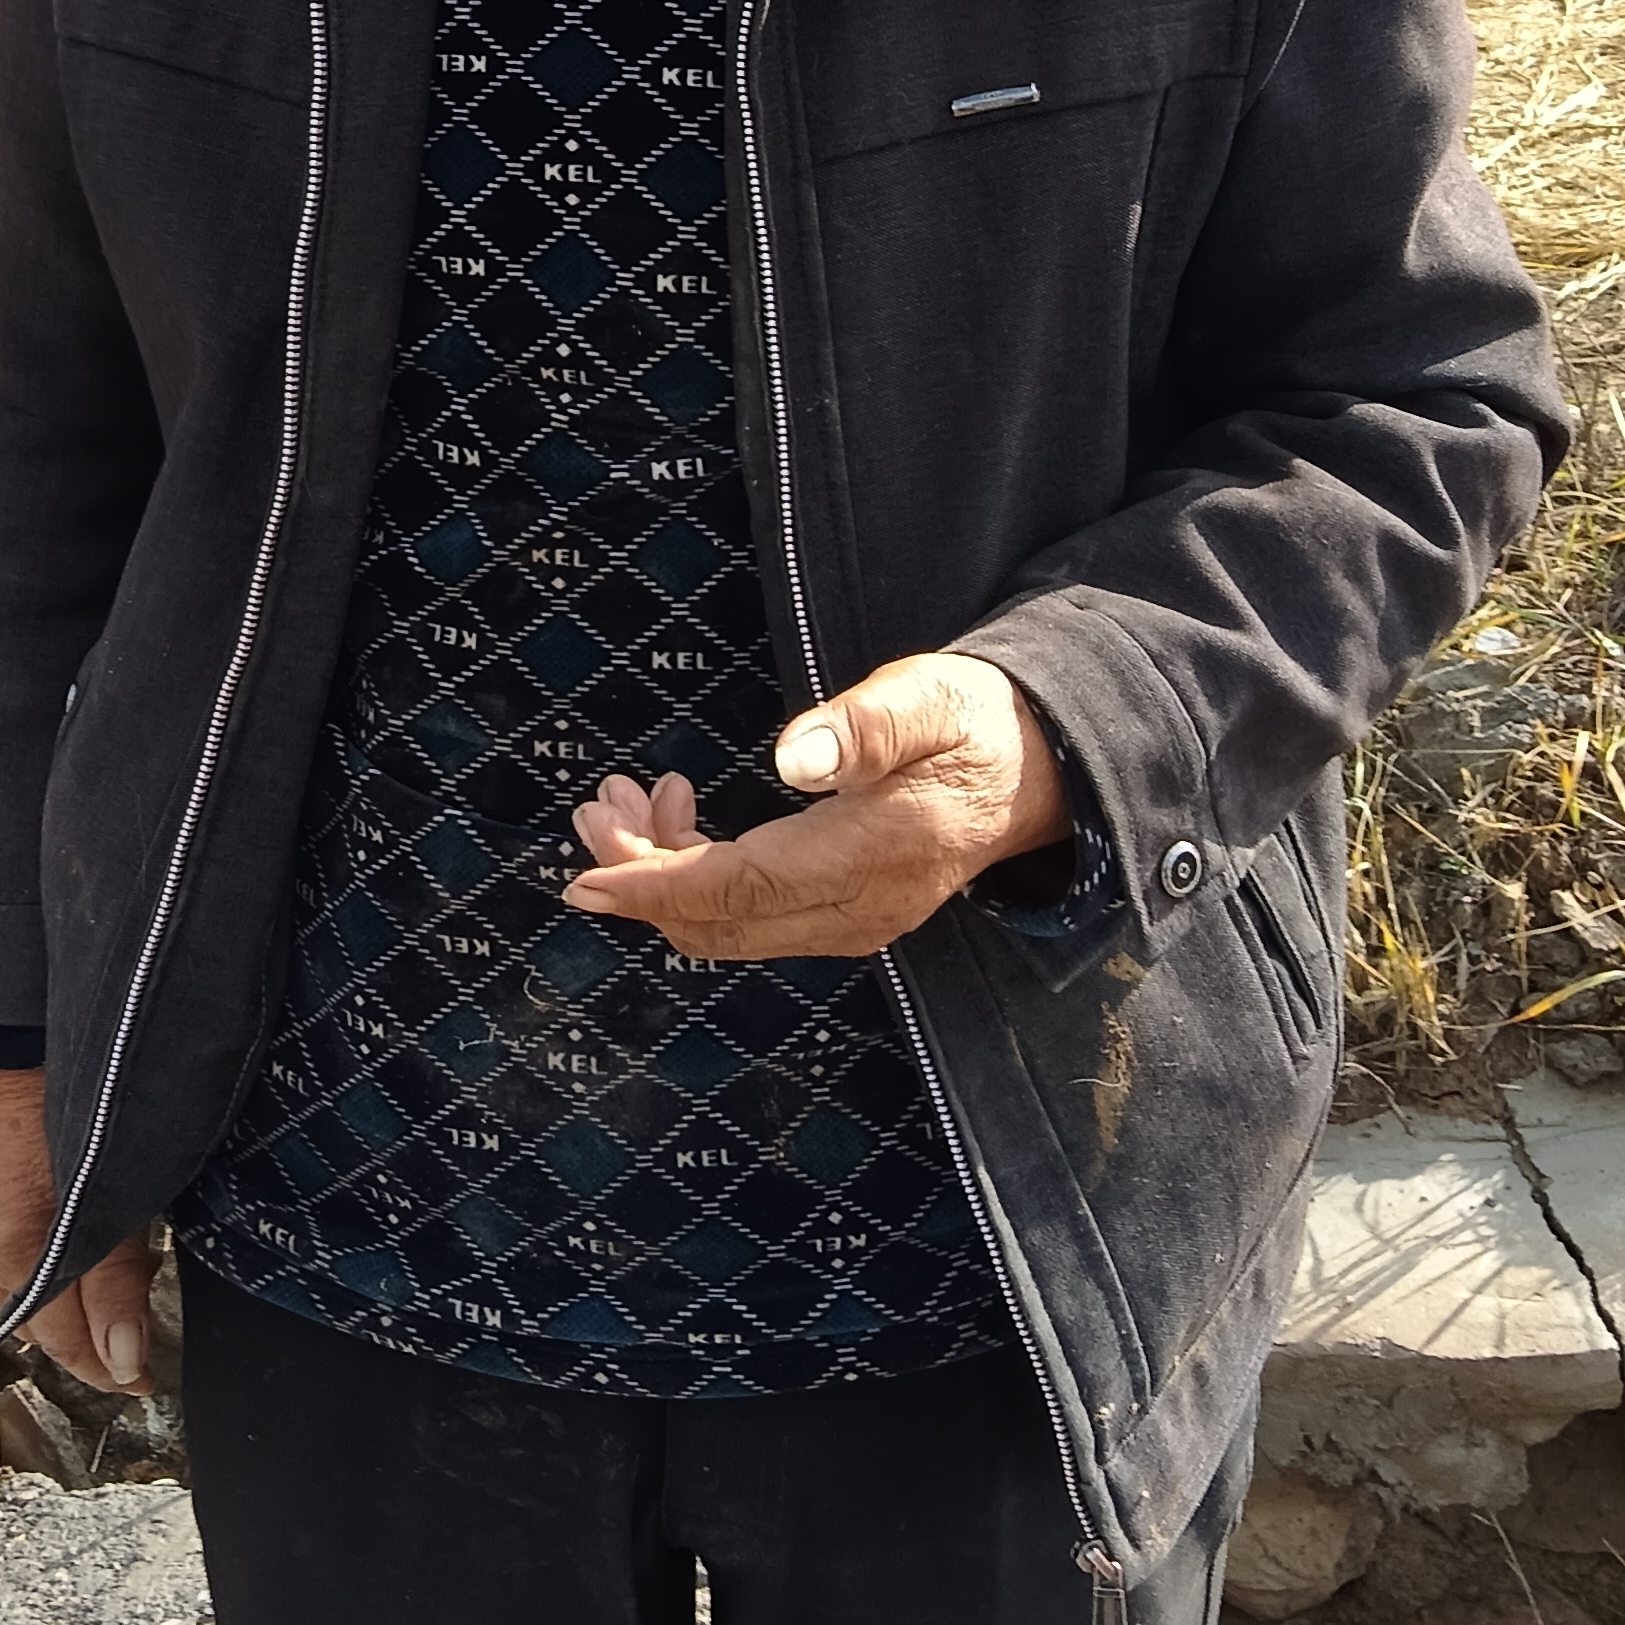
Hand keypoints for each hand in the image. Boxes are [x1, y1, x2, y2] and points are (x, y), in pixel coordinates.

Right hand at [0, 1066, 152, 1392]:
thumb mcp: (110, 1195)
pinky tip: (81, 1240)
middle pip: (38, 1320)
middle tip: (141, 1328)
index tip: (145, 1379)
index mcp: (8, 1254)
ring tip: (121, 1279)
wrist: (18, 1026)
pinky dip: (47, 1263)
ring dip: (67, 1297)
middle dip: (87, 1333)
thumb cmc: (71, 1099)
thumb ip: (116, 1280)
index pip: (60, 1340)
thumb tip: (124, 1361)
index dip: (106, 1365)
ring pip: (23, 1288)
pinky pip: (9, 1254)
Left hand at [562, 650, 1065, 961]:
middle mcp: (858, 909)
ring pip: (728, 926)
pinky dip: (699, 875)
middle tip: (599, 802)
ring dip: (663, 872)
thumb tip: (793, 757)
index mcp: (875, 854)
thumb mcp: (931, 698)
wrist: (1038, 775)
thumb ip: (866, 726)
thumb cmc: (976, 724)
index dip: (657, 885)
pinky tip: (683, 814)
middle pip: (720, 919)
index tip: (586, 879)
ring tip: (629, 795)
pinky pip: (751, 917)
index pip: (743, 887)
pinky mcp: (844, 917)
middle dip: (641, 871)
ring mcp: (851, 922)